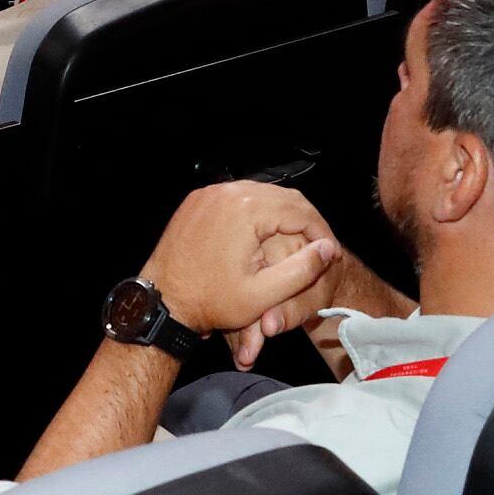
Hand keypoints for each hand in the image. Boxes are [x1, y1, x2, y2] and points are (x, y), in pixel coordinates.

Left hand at [139, 181, 342, 353]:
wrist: (163, 301)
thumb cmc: (210, 302)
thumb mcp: (264, 294)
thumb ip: (302, 270)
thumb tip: (328, 248)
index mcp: (246, 209)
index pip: (300, 210)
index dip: (321, 231)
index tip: (330, 253)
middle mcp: (226, 192)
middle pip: (281, 197)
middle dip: (305, 220)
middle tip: (319, 246)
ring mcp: (209, 194)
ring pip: (260, 194)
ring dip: (281, 215)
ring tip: (298, 242)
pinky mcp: (197, 201)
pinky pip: (236, 198)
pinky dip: (256, 213)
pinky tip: (265, 235)